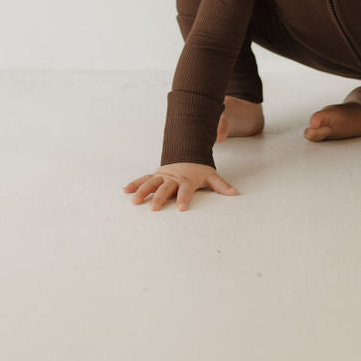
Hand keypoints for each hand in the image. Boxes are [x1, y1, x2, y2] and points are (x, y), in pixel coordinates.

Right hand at [123, 162, 238, 211]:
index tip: (181, 208)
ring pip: (152, 183)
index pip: (186, 190)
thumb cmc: (199, 169)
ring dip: (143, 191)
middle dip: (159, 197)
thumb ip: (221, 185)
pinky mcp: (155, 175)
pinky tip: (125, 190)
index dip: (184, 198)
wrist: (187, 153)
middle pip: (166, 188)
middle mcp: (173, 178)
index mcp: (187, 179)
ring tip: (135, 201)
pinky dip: (135, 184)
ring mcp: (163, 176)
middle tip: (153, 208)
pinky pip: (144, 179)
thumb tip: (235, 193)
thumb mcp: (211, 175)